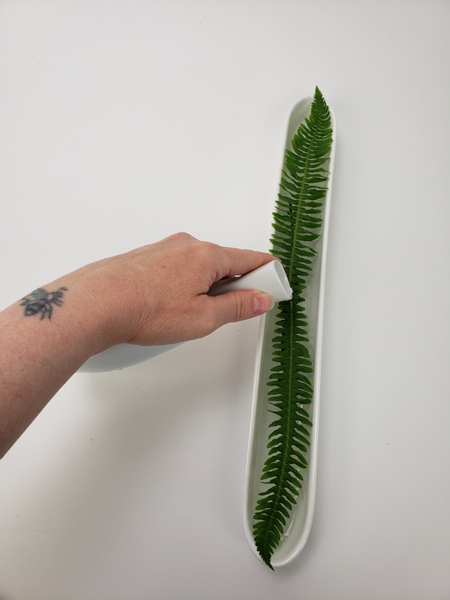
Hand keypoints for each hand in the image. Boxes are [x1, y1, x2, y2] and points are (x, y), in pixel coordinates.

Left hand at [73, 232, 274, 346]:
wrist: (94, 304)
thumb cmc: (144, 309)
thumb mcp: (203, 318)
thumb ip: (237, 307)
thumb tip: (259, 299)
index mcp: (207, 255)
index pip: (250, 259)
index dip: (268, 274)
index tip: (274, 286)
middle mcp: (187, 245)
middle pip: (225, 262)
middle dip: (234, 285)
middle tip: (229, 312)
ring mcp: (165, 249)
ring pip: (200, 266)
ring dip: (207, 286)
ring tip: (192, 315)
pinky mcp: (147, 258)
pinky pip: (178, 268)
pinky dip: (185, 284)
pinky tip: (171, 306)